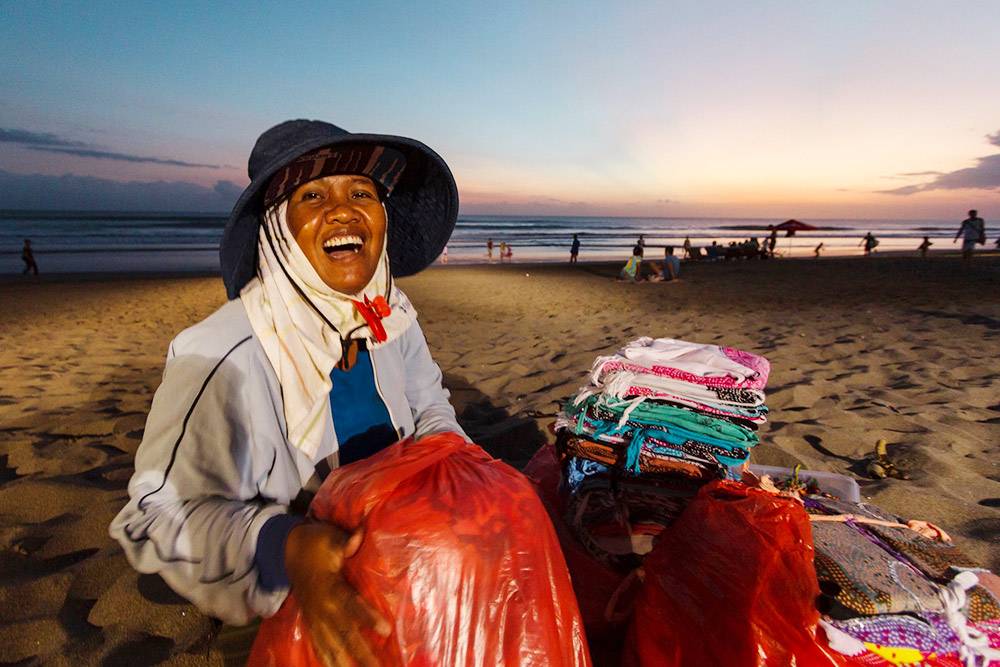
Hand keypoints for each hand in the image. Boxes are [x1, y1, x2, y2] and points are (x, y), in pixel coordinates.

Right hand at [285, 522, 390, 666]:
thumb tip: (360, 535)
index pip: (351, 604)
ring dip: (344, 662)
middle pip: (344, 633)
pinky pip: (319, 645)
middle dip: (361, 652)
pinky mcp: (311, 621)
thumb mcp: (329, 538)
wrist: (287, 552)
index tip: (385, 629)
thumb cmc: (315, 544)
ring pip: (331, 645)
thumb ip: (345, 542)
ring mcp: (315, 617)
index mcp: (329, 587)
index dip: (367, 616)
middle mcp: (321, 608)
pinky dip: (328, 659)